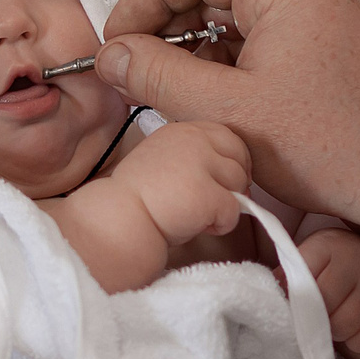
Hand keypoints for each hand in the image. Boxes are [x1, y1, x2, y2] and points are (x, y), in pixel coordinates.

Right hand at [96, 0, 359, 237]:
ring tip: (176, 98)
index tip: (123, 39)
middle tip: (138, 73)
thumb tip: (112, 55)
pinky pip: (265, 40)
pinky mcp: (330, 50)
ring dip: (198, 51)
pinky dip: (231, 66)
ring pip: (237, 16)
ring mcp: (324, 19)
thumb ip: (160, 78)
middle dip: (169, 26)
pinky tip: (216, 107)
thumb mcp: (229, 115)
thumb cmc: (333, 149)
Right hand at [109, 120, 251, 248]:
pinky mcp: (206, 194)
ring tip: (199, 215)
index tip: (225, 179)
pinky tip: (197, 227)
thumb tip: (233, 174)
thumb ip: (195, 158)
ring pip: (240, 184)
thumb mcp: (165, 160)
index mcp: (182, 131)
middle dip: (236, 181)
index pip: (227, 137)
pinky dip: (221, 225)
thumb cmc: (139, 198)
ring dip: (226, 204)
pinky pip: (234, 211)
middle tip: (219, 200)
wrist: (119, 219)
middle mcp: (193, 141)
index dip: (234, 160)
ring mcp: (200, 165)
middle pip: (240, 157)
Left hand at [296, 228, 359, 358]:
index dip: (296, 301)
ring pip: (345, 326)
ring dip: (337, 331)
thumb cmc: (335, 271)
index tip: (297, 305)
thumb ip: (286, 277)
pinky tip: (359, 326)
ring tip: (339, 320)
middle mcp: (358, 258)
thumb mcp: (309, 264)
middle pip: (323, 307)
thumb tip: (268, 296)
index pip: (301, 282)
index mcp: (328, 244)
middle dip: (318, 318)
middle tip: (321, 315)